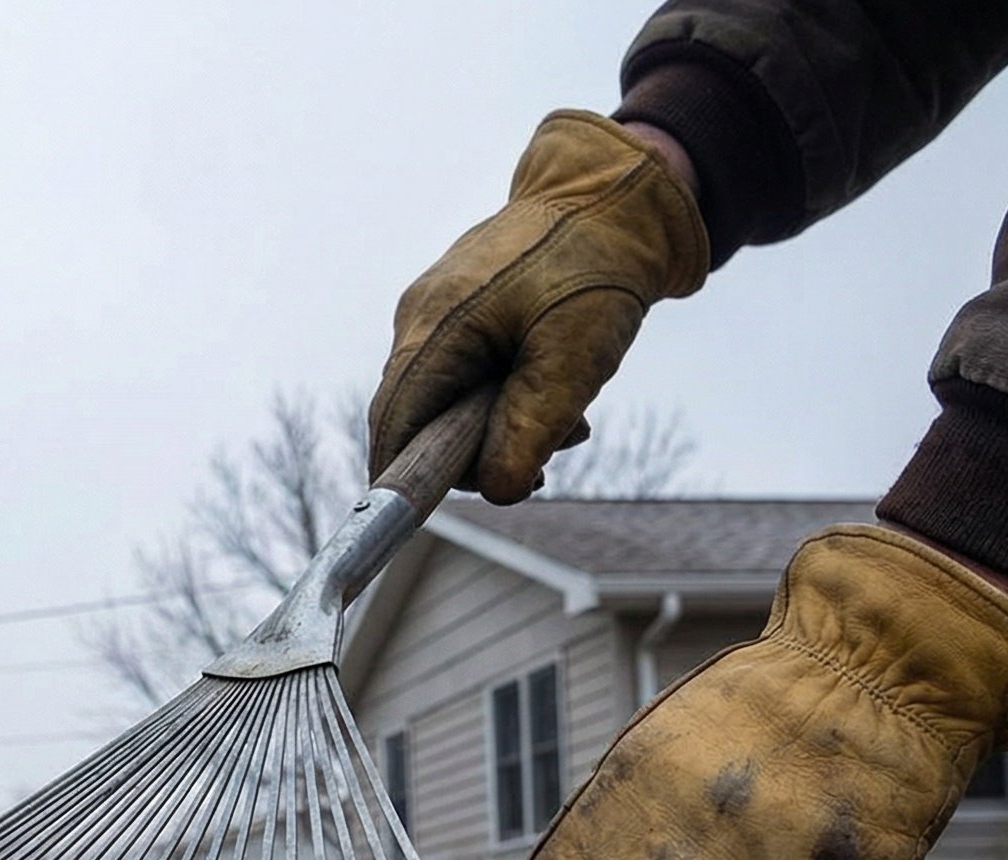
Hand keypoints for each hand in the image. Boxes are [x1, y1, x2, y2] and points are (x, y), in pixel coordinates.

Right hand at [368, 111, 706, 501]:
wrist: (614, 194)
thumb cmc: (596, 269)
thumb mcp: (576, 357)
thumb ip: (532, 426)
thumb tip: (497, 491)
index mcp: (437, 324)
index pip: (393, 423)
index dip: (399, 478)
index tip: (416, 517)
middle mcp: (420, 316)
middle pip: (416, 417)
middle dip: (471, 453)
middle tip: (544, 464)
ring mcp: (434, 309)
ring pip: (443, 398)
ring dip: (495, 425)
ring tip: (566, 420)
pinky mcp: (456, 308)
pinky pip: (460, 372)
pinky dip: (500, 395)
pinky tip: (550, 386)